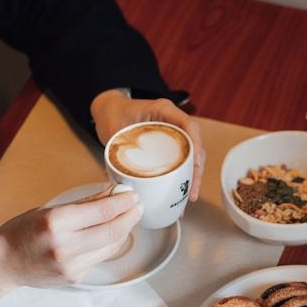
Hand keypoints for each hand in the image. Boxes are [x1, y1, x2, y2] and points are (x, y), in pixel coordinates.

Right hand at [0, 187, 141, 301]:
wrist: (3, 263)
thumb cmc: (22, 231)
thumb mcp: (49, 210)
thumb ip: (83, 204)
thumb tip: (113, 192)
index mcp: (56, 222)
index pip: (102, 211)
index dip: (123, 202)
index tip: (132, 195)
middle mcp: (65, 246)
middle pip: (113, 230)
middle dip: (130, 216)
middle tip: (137, 206)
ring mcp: (71, 265)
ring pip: (111, 246)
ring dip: (124, 230)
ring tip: (128, 217)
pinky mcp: (76, 277)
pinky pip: (100, 257)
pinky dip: (109, 243)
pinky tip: (110, 234)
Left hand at [90, 88, 205, 200]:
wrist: (109, 110)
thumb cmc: (113, 113)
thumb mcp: (114, 128)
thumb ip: (117, 149)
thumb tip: (121, 179)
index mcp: (163, 110)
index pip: (188, 125)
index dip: (196, 144)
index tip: (196, 163)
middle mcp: (173, 121)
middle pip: (194, 144)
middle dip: (196, 169)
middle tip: (192, 190)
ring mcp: (173, 134)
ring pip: (191, 154)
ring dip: (193, 175)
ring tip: (189, 196)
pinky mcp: (169, 145)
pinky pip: (182, 159)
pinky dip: (183, 175)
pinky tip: (181, 191)